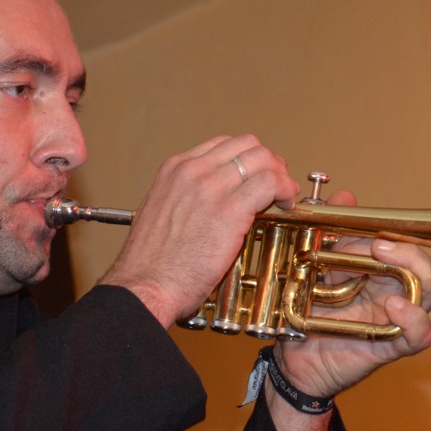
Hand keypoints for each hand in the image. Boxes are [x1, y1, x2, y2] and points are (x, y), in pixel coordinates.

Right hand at [100, 134, 298, 325]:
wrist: (145, 286)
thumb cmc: (151, 263)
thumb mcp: (162, 213)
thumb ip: (186, 199)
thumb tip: (213, 203)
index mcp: (174, 170)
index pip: (223, 145)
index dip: (247, 157)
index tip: (256, 174)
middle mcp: (193, 171)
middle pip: (247, 145)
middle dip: (268, 161)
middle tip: (277, 183)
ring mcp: (211, 187)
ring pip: (262, 159)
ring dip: (280, 175)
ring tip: (284, 196)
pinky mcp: (230, 210)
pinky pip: (270, 183)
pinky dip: (285, 190)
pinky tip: (285, 205)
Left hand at [272, 189, 430, 398]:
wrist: (293, 359)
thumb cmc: (308, 314)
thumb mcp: (315, 267)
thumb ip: (331, 234)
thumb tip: (345, 195)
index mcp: (380, 271)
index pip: (402, 243)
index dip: (391, 232)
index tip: (366, 230)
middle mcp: (394, 291)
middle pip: (424, 260)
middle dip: (406, 247)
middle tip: (377, 244)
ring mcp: (396, 318)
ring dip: (416, 270)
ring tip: (386, 261)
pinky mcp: (392, 345)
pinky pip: (419, 335)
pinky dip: (415, 319)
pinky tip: (396, 306)